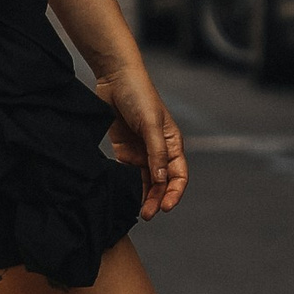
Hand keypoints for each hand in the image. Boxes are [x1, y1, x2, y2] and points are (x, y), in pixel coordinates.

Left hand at [97, 56, 186, 215]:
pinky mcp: (125, 150)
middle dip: (157, 199)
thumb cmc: (138, 95)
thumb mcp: (151, 124)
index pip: (179, 175)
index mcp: (172, 143)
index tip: (166, 207)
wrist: (114, 79)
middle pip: (162, 182)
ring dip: (144, 196)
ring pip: (146, 181)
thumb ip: (156, 153)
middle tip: (147, 214)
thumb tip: (161, 180)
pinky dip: (130, 185)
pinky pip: (130, 174)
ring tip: (138, 211)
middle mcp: (159, 150)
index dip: (174, 192)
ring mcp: (141, 151)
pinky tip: (125, 195)